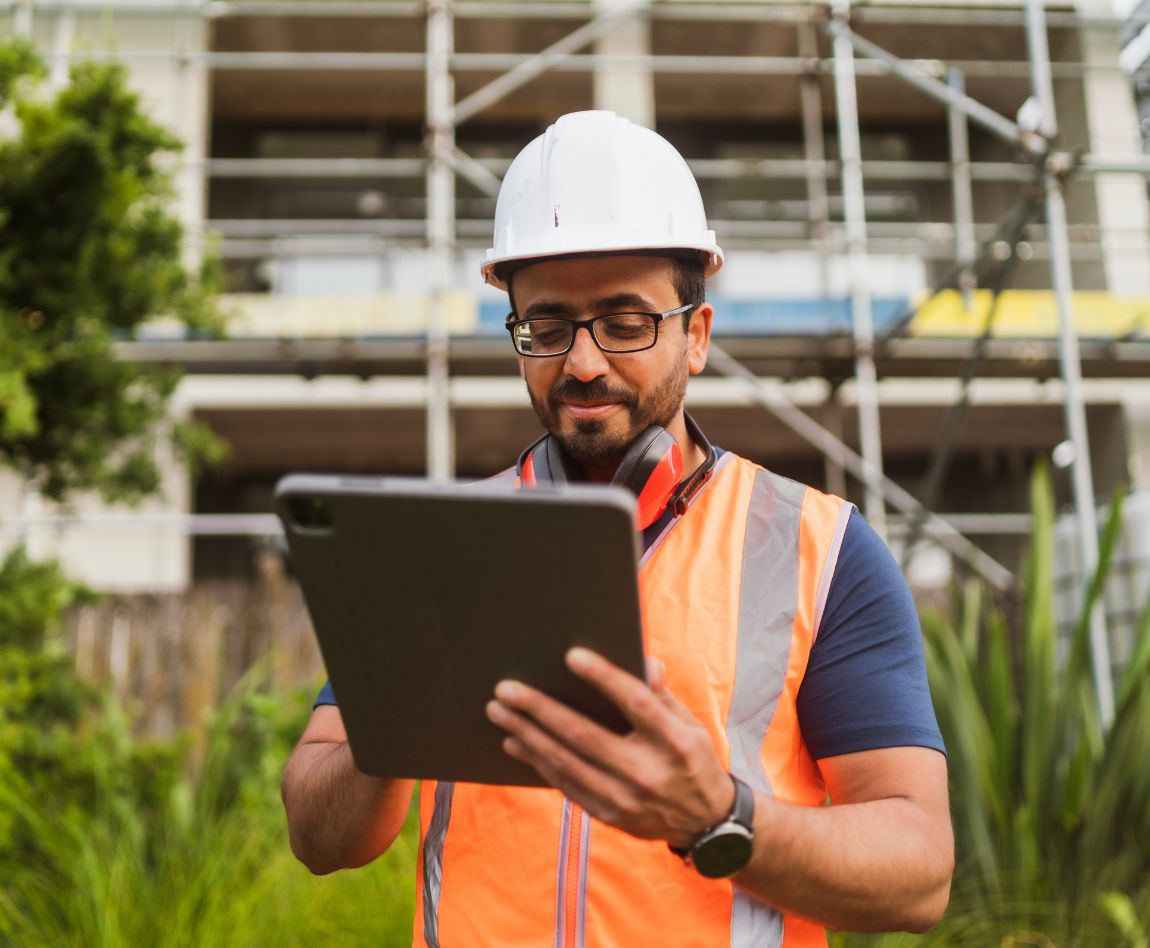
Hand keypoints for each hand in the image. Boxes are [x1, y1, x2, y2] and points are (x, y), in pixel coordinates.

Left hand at [485, 647, 733, 848]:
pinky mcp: (609, 815)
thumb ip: (661, 693)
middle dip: (541, 709)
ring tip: (498, 711)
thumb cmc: (692, 757)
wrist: (704, 821)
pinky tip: (516, 741)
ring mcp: (625, 798)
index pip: (636, 703)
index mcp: (674, 742)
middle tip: (506, 689)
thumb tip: (643, 663)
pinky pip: (565, 784)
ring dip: (527, 734)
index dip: (605, 678)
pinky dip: (538, 762)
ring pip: (566, 762)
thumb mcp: (689, 722)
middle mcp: (648, 772)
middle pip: (585, 735)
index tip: (572, 655)